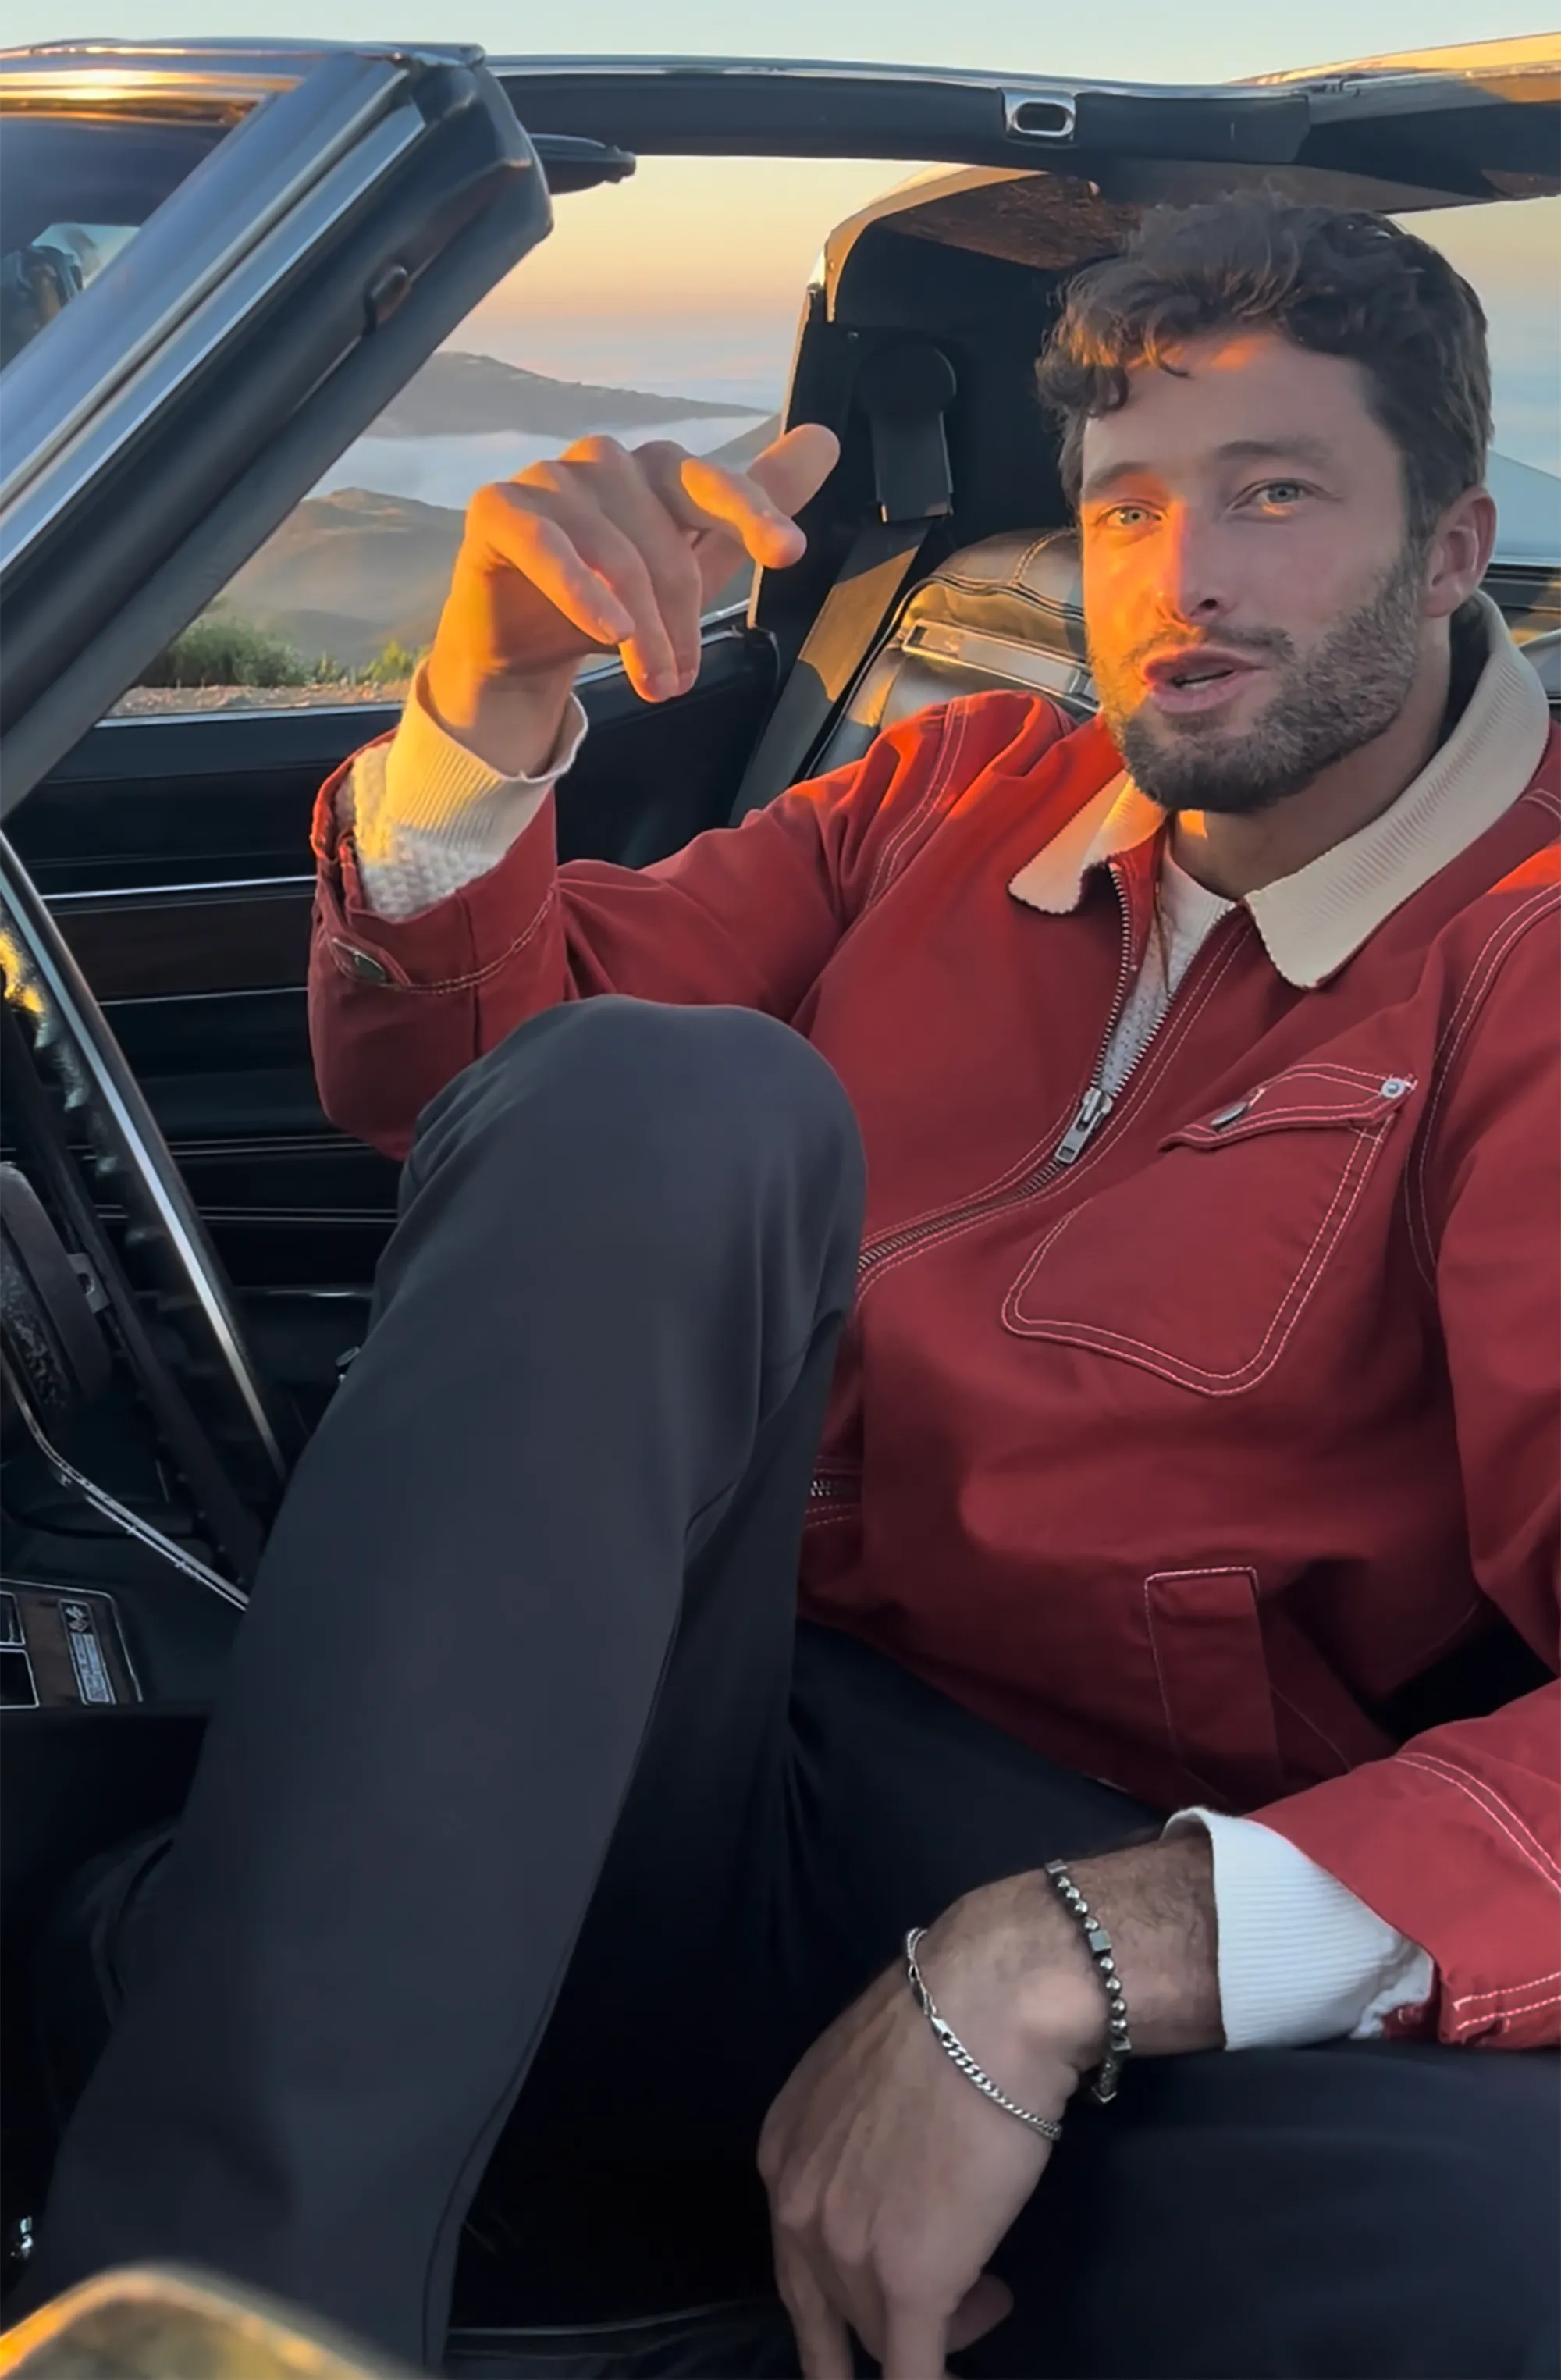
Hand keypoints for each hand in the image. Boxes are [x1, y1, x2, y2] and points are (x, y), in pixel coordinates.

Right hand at [424, 423, 839, 775]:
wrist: (521, 640)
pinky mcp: (500, 507)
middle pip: (665, 542)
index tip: (788, 553)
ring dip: (639, 632)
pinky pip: (549, 547)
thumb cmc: (613, 595)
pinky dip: (580, 591)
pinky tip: (607, 632)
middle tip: (677, 683)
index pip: (714, 486)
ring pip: (615, 555)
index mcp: (658, 470)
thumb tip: (825, 440)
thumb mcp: (695, 560)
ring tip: (651, 684)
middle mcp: (607, 461)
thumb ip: (754, 506)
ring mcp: (551, 478)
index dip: (754, 515)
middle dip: (679, 622)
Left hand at [758, 1878, 1096, 2379]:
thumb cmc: (944, 2021)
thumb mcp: (864, 2080)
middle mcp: (795, 2209)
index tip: (899, 2275)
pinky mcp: (911, 2283)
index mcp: (781, 2155)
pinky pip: (911, 2373)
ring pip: (881, 2334)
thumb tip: (893, 2173)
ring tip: (993, 2295)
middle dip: (893, 2311)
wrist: (986, 2006)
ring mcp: (847, 2251)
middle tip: (965, 2295)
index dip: (850, 2281)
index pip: (800, 2257)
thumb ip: (858, 2142)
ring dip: (943, 2325)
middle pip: (836, 2305)